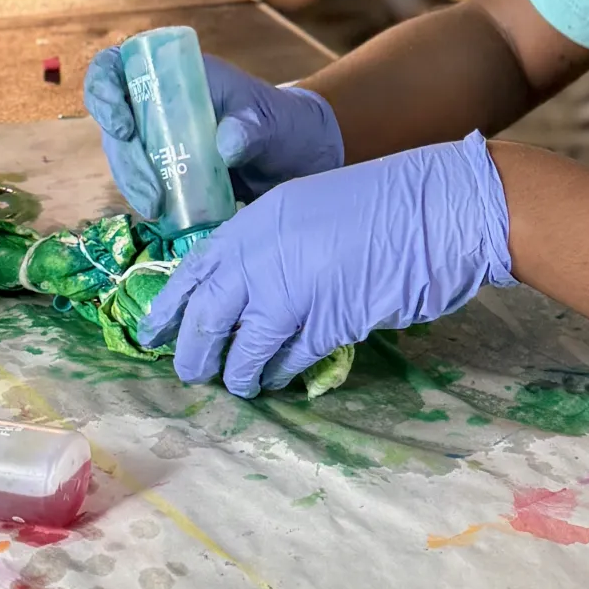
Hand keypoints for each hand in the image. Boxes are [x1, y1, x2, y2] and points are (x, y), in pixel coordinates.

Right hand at [83, 49, 344, 217]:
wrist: (299, 160)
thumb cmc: (285, 126)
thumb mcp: (275, 124)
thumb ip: (255, 128)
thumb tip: (227, 144)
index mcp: (180, 75)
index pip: (118, 66)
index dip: (104, 90)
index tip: (122, 127)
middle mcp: (162, 102)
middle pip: (115, 121)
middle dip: (125, 160)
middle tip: (150, 195)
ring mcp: (161, 136)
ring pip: (125, 156)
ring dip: (133, 184)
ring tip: (158, 209)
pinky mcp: (166, 169)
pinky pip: (141, 180)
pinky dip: (146, 197)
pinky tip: (164, 216)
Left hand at [139, 132, 513, 395]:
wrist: (436, 207)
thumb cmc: (378, 203)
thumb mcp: (308, 210)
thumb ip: (270, 245)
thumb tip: (236, 291)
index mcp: (257, 221)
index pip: (194, 271)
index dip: (169, 308)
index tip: (151, 335)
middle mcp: (265, 255)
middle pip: (206, 318)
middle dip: (193, 353)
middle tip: (190, 374)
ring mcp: (295, 291)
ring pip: (244, 349)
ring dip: (237, 374)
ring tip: (239, 384)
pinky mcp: (329, 323)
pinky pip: (289, 359)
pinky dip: (281, 373)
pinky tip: (279, 378)